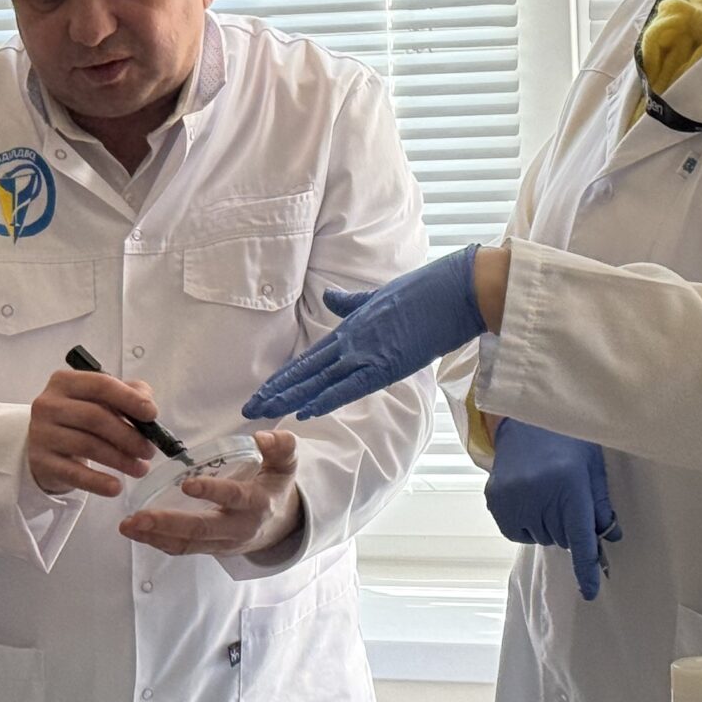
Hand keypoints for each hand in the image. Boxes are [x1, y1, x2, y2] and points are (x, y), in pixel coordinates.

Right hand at [25, 369, 158, 498]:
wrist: (43, 444)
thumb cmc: (78, 418)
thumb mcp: (99, 399)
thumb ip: (127, 393)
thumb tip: (148, 405)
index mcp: (65, 382)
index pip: (100, 385)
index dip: (129, 399)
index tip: (152, 415)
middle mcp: (48, 404)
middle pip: (95, 417)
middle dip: (129, 436)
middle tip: (149, 451)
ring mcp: (42, 433)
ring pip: (88, 445)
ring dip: (120, 460)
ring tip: (140, 468)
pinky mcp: (41, 461)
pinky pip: (74, 473)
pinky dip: (98, 482)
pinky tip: (116, 487)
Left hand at [118, 430, 304, 557]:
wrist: (280, 527)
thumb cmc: (274, 487)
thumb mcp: (286, 465)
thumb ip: (281, 447)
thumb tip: (261, 437)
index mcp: (257, 503)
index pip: (234, 498)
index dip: (212, 492)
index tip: (187, 484)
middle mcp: (238, 528)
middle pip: (201, 529)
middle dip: (168, 524)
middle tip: (138, 518)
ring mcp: (221, 543)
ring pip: (187, 544)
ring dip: (154, 537)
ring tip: (127, 525)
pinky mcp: (209, 549)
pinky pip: (182, 549)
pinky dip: (157, 542)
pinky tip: (136, 532)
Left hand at [245, 245, 485, 420]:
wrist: (453, 290)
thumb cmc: (423, 292)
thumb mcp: (378, 298)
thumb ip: (351, 303)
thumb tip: (330, 299)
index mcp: (351, 331)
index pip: (309, 361)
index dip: (284, 378)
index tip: (262, 392)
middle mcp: (352, 343)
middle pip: (306, 373)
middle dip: (276, 392)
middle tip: (247, 410)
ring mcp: (367, 353)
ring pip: (320, 380)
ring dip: (290, 398)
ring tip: (262, 412)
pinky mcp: (386, 364)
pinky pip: (351, 386)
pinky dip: (327, 398)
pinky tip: (305, 410)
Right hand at [486, 418, 620, 599]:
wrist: (523, 420)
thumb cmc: (565, 442)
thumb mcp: (592, 467)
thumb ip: (600, 504)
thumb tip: (610, 537)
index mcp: (568, 487)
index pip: (580, 538)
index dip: (586, 568)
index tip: (590, 592)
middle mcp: (538, 496)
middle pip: (560, 539)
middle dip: (568, 527)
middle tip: (565, 499)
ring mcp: (513, 501)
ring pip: (539, 537)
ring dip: (546, 525)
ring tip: (545, 495)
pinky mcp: (495, 502)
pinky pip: (517, 532)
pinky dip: (526, 524)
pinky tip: (528, 500)